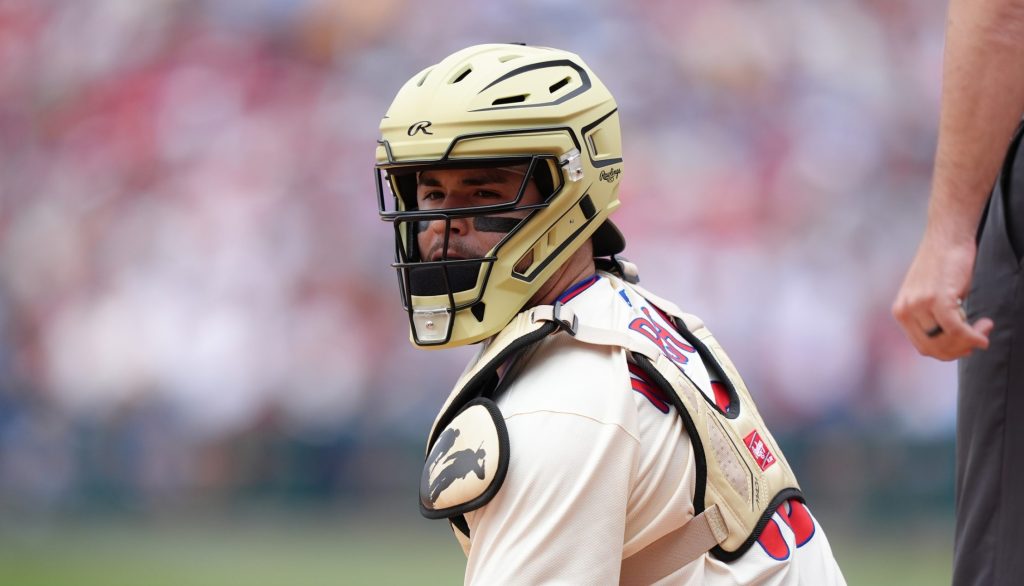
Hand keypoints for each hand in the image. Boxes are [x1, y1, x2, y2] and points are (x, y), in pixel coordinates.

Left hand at [892, 234, 993, 360]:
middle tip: (979, 338)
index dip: (949, 352)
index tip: (968, 344)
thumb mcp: (930, 296)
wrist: (948, 237)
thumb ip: (934, 320)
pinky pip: (955, 329)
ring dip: (970, 340)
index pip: (924, 347)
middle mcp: (905, 310)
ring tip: (985, 325)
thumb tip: (955, 346)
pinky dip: (973, 335)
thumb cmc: (945, 265)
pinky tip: (984, 331)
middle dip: (961, 350)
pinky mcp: (936, 298)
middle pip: (934, 348)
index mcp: (900, 312)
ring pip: (946, 341)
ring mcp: (918, 304)